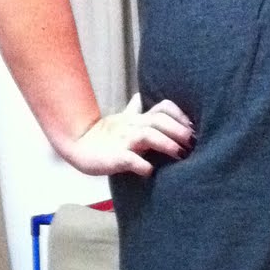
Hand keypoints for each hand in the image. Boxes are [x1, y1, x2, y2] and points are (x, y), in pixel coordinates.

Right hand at [58, 94, 193, 176]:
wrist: (77, 145)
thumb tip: (139, 98)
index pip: (163, 108)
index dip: (179, 115)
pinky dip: (141, 165)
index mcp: (137, 119)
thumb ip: (134, 111)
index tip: (192, 127)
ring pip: (147, 136)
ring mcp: (123, 141)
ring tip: (179, 154)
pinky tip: (150, 171)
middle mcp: (132, 126)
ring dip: (166, 143)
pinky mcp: (114, 157)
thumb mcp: (122, 120)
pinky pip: (129, 159)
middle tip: (192, 142)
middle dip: (178, 130)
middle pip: (159, 121)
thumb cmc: (104, 135)